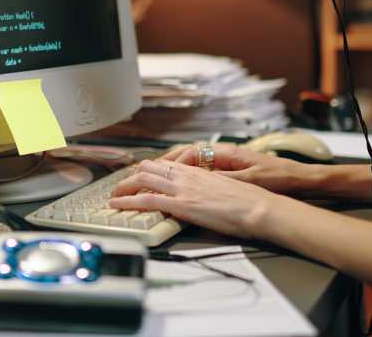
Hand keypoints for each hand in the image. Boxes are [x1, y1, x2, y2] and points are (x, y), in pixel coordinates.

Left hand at [109, 159, 276, 237]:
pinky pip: (147, 199)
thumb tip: (202, 194)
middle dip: (132, 177)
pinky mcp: (181, 204)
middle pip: (150, 167)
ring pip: (143, 179)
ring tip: (112, 196)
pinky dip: (128, 201)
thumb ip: (209, 188)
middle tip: (121, 187)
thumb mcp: (225, 188)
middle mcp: (187, 175)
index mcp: (198, 170)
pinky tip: (116, 206)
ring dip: (124, 187)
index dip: (148, 169)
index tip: (138, 176)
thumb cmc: (249, 202)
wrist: (259, 207)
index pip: (166, 164)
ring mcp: (182, 188)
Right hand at [158, 142, 314, 194]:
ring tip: (153, 174)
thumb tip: (199, 180)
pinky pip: (201, 167)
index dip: (171, 164)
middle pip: (186, 154)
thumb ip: (223, 179)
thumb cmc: (277, 177)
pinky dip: (186, 172)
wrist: (298, 178)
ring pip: (191, 160)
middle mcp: (222, 153)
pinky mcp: (229, 168)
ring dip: (172, 166)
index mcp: (226, 152)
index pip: (190, 154)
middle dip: (164, 163)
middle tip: (143, 172)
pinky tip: (179, 180)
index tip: (156, 174)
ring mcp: (225, 160)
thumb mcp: (248, 180)